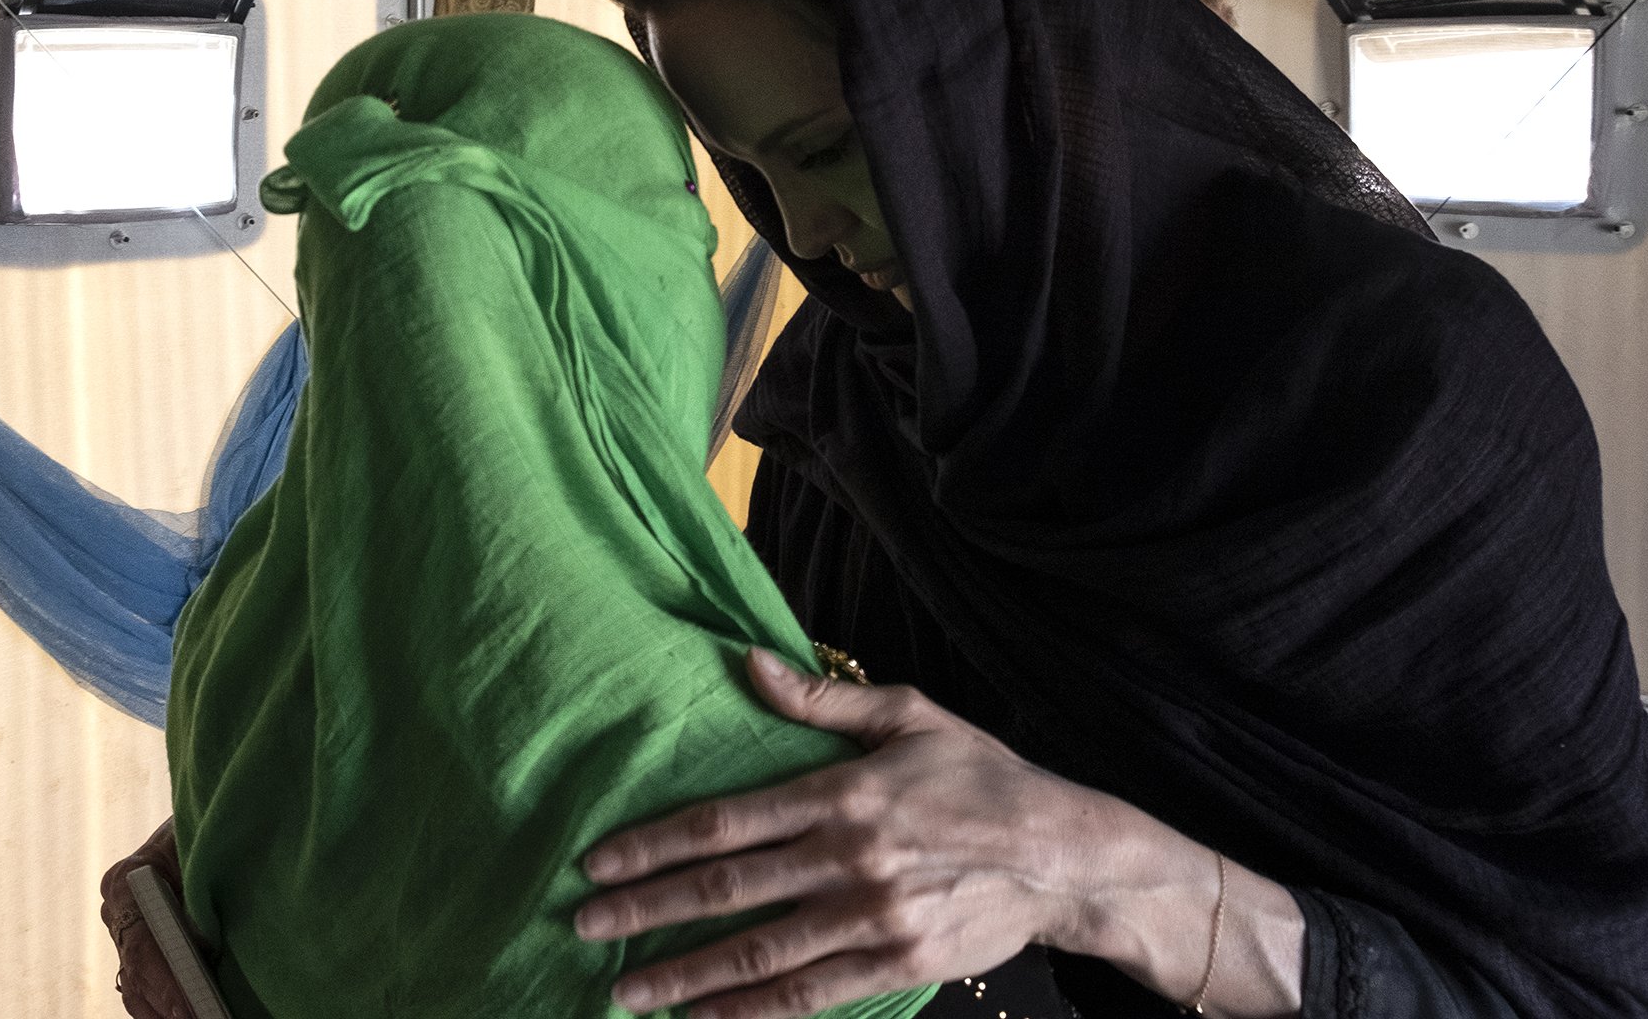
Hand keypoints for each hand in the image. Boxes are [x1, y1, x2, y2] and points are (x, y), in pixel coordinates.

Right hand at [101, 818, 204, 1018]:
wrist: (204, 817)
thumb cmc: (208, 825)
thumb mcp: (205, 847)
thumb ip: (200, 887)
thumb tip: (203, 942)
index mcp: (127, 882)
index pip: (141, 945)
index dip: (165, 982)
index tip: (189, 1007)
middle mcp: (116, 910)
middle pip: (136, 973)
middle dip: (168, 1005)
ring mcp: (124, 931)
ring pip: (136, 988)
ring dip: (163, 1013)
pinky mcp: (140, 945)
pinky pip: (144, 988)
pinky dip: (164, 1007)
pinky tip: (191, 1015)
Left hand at [573, 647, 1112, 1018]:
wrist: (1064, 855)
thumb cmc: (980, 775)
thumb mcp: (907, 716)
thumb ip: (822, 699)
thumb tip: (747, 663)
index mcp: (841, 794)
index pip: (725, 822)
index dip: (653, 845)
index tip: (596, 861)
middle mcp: (847, 860)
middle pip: (725, 890)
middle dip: (645, 912)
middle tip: (582, 927)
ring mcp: (872, 921)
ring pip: (758, 954)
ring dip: (684, 974)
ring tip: (624, 992)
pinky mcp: (898, 966)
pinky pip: (810, 995)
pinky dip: (751, 1012)